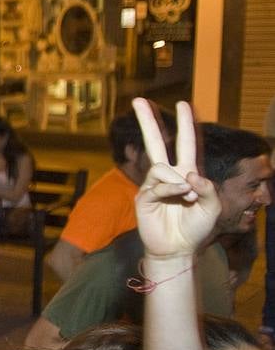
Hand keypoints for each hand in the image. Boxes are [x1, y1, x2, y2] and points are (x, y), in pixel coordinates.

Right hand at [133, 99, 217, 258]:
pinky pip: (157, 185)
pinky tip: (180, 197)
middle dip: (148, 121)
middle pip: (156, 142)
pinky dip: (171, 190)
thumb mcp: (212, 207)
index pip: (185, 143)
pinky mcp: (144, 197)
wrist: (178, 249)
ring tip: (187, 197)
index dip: (185, 124)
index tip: (184, 103)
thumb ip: (206, 188)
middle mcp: (169, 175)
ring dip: (177, 181)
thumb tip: (188, 175)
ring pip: (161, 167)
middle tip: (138, 100)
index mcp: (187, 173)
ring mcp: (154, 185)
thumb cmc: (196, 228)